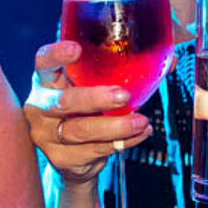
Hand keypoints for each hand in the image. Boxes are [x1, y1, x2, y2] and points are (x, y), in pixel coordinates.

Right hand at [23, 40, 151, 188]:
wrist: (72, 157)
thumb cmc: (85, 111)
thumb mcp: (94, 88)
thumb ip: (122, 73)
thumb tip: (167, 62)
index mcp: (46, 81)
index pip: (43, 62)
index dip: (56, 55)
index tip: (76, 49)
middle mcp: (39, 107)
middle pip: (64, 101)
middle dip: (95, 98)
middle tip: (123, 96)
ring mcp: (46, 135)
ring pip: (82, 130)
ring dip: (116, 126)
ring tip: (141, 121)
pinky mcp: (60, 158)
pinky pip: (93, 150)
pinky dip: (121, 143)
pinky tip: (138, 135)